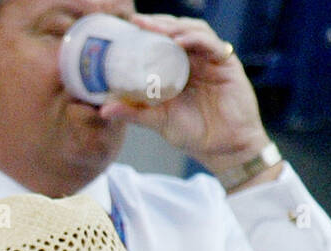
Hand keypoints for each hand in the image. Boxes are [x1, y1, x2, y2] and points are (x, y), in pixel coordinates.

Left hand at [98, 14, 278, 182]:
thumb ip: (132, 113)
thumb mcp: (156, 120)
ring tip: (155, 29)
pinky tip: (178, 42)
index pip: (163, 41)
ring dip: (175, 27)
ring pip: (194, 31)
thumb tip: (103, 110)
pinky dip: (195, 39)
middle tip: (137, 22)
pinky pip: (212, 44)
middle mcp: (195, 60)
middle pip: (178, 30)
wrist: (223, 148)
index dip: (148, 31)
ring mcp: (211, 60)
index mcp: (178, 68)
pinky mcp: (227, 64)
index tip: (128, 27)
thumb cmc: (192, 133)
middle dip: (158, 23)